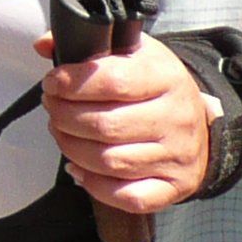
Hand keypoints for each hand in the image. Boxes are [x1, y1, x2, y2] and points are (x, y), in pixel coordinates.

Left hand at [36, 33, 213, 213]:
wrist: (198, 123)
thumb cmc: (154, 85)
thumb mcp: (130, 52)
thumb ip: (88, 44)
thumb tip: (44, 46)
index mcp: (166, 78)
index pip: (114, 81)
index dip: (72, 83)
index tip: (52, 83)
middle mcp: (176, 118)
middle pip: (105, 126)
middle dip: (64, 116)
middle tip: (52, 108)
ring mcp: (177, 156)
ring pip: (109, 162)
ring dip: (71, 148)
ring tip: (61, 131)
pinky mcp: (174, 187)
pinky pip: (128, 197)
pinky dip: (95, 186)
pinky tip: (79, 168)